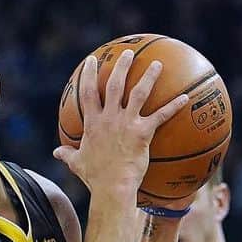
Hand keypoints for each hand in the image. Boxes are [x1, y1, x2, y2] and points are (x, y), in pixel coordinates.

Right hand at [53, 52, 188, 195]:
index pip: (88, 93)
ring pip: (139, 93)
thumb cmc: (95, 178)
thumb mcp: (77, 164)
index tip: (92, 61)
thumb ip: (67, 155)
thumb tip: (56, 153)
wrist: (112, 188)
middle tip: (127, 53)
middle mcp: (109, 118)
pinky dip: (174, 106)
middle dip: (121, 66)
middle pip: (115, 85)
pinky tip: (185, 98)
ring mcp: (126, 124)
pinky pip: (161, 116)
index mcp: (93, 124)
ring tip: (157, 64)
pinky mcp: (142, 133)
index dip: (89, 74)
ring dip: (149, 76)